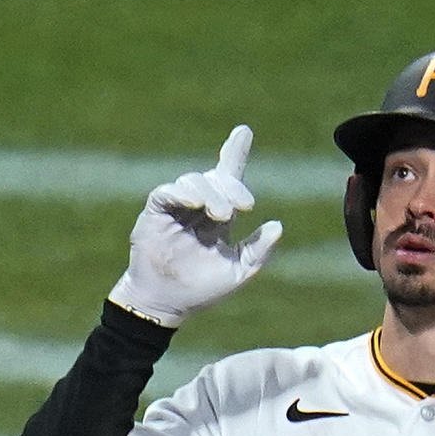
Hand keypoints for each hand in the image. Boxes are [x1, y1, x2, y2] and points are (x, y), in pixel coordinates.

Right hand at [108, 126, 282, 326]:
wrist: (168, 303)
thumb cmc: (202, 290)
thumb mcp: (238, 272)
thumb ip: (258, 250)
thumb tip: (278, 226)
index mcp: (219, 217)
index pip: (228, 179)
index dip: (235, 154)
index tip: (244, 132)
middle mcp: (198, 207)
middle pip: (216, 178)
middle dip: (232, 186)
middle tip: (245, 206)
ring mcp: (177, 207)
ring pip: (194, 181)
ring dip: (211, 194)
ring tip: (221, 216)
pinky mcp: (156, 212)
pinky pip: (168, 191)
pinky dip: (182, 192)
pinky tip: (195, 203)